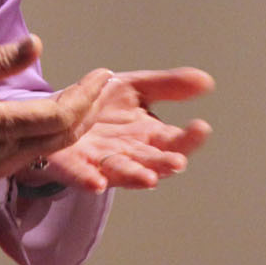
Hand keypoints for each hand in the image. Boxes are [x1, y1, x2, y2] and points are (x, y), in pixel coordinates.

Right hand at [0, 35, 112, 179]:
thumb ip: (0, 61)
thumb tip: (37, 44)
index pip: (60, 116)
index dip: (87, 96)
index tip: (103, 74)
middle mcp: (6, 153)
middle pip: (66, 135)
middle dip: (92, 108)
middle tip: (105, 82)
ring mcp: (2, 164)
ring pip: (56, 146)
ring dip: (79, 121)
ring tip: (92, 94)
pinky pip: (40, 151)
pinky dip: (59, 132)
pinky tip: (62, 112)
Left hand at [25, 67, 212, 192]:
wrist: (58, 111)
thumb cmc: (101, 104)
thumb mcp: (136, 87)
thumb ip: (168, 86)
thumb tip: (207, 81)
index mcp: (148, 137)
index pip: (175, 141)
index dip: (189, 137)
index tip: (201, 126)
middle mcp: (129, 154)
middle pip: (152, 162)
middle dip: (165, 163)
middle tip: (179, 161)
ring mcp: (101, 163)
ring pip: (122, 173)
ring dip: (135, 177)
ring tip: (149, 179)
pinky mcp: (72, 165)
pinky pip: (81, 176)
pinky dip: (89, 180)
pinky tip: (97, 183)